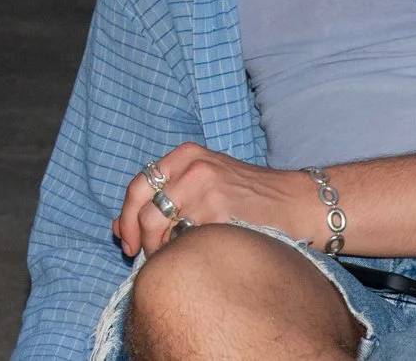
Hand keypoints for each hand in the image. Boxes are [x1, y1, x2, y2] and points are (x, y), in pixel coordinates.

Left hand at [115, 141, 320, 258]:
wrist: (299, 204)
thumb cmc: (251, 200)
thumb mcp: (204, 185)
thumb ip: (163, 200)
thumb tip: (117, 228)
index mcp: (186, 155)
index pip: (138, 186)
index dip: (127, 218)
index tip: (126, 242)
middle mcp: (193, 167)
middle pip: (144, 210)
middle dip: (139, 239)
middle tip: (143, 258)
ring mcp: (206, 190)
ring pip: (161, 228)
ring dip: (160, 250)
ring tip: (175, 260)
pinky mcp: (220, 214)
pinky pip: (185, 242)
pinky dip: (183, 254)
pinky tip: (196, 259)